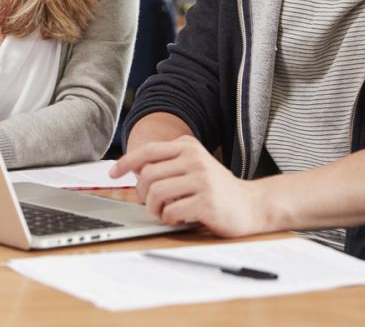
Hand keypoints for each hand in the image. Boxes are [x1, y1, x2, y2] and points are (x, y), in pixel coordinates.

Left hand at [111, 135, 265, 236]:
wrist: (252, 205)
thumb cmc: (216, 188)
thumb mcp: (194, 165)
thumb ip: (168, 163)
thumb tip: (134, 168)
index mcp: (188, 146)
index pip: (148, 151)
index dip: (126, 162)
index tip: (113, 173)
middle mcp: (194, 159)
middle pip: (148, 175)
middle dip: (143, 194)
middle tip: (153, 203)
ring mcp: (202, 179)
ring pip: (156, 193)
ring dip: (155, 208)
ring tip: (165, 212)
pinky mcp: (207, 202)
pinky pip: (171, 211)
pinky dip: (169, 219)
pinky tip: (179, 218)